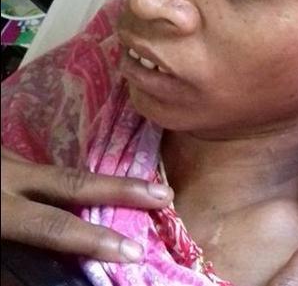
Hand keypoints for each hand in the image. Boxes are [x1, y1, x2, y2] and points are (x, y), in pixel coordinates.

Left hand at [1, 146, 173, 262]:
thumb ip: (12, 257)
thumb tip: (57, 260)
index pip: (54, 225)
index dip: (95, 238)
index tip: (133, 251)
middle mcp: (10, 175)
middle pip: (75, 181)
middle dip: (122, 188)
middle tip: (165, 194)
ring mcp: (10, 159)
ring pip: (64, 169)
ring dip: (103, 181)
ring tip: (140, 187)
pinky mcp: (7, 153)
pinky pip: (47, 167)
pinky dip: (73, 178)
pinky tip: (93, 184)